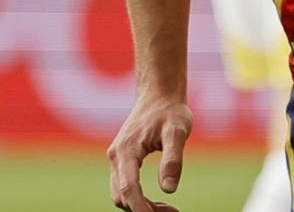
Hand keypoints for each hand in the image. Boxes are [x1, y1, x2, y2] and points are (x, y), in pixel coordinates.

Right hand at [108, 93, 193, 211]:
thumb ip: (173, 159)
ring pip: (121, 194)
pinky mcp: (122, 160)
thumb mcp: (178, 132)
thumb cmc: (170, 111)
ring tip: (169, 209)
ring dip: (141, 205)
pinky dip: (139, 197)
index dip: (141, 208)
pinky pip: (125, 186)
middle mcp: (116, 156)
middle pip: (123, 195)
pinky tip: (159, 199)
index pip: (129, 188)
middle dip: (143, 209)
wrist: (158, 94)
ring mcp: (117, 159)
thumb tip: (170, 189)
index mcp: (126, 150)